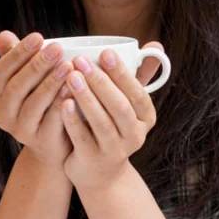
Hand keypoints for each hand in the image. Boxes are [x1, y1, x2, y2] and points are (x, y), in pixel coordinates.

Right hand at [0, 31, 74, 169]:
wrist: (55, 142)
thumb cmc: (43, 100)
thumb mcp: (29, 79)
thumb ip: (18, 58)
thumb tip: (3, 35)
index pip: (2, 70)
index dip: (19, 53)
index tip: (39, 36)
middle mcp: (3, 113)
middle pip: (17, 87)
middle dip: (37, 66)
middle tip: (57, 48)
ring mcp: (21, 130)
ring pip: (33, 105)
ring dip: (50, 84)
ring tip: (68, 66)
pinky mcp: (41, 141)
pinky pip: (51, 122)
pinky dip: (61, 104)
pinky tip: (73, 89)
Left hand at [59, 43, 163, 190]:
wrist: (100, 174)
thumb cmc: (112, 126)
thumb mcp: (127, 103)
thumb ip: (138, 75)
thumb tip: (155, 44)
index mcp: (146, 117)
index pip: (137, 93)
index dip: (121, 73)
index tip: (105, 52)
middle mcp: (135, 135)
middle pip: (120, 107)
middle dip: (100, 82)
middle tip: (81, 61)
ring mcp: (115, 151)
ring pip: (101, 122)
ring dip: (86, 98)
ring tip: (70, 77)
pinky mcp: (93, 160)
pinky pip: (83, 137)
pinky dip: (73, 119)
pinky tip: (63, 102)